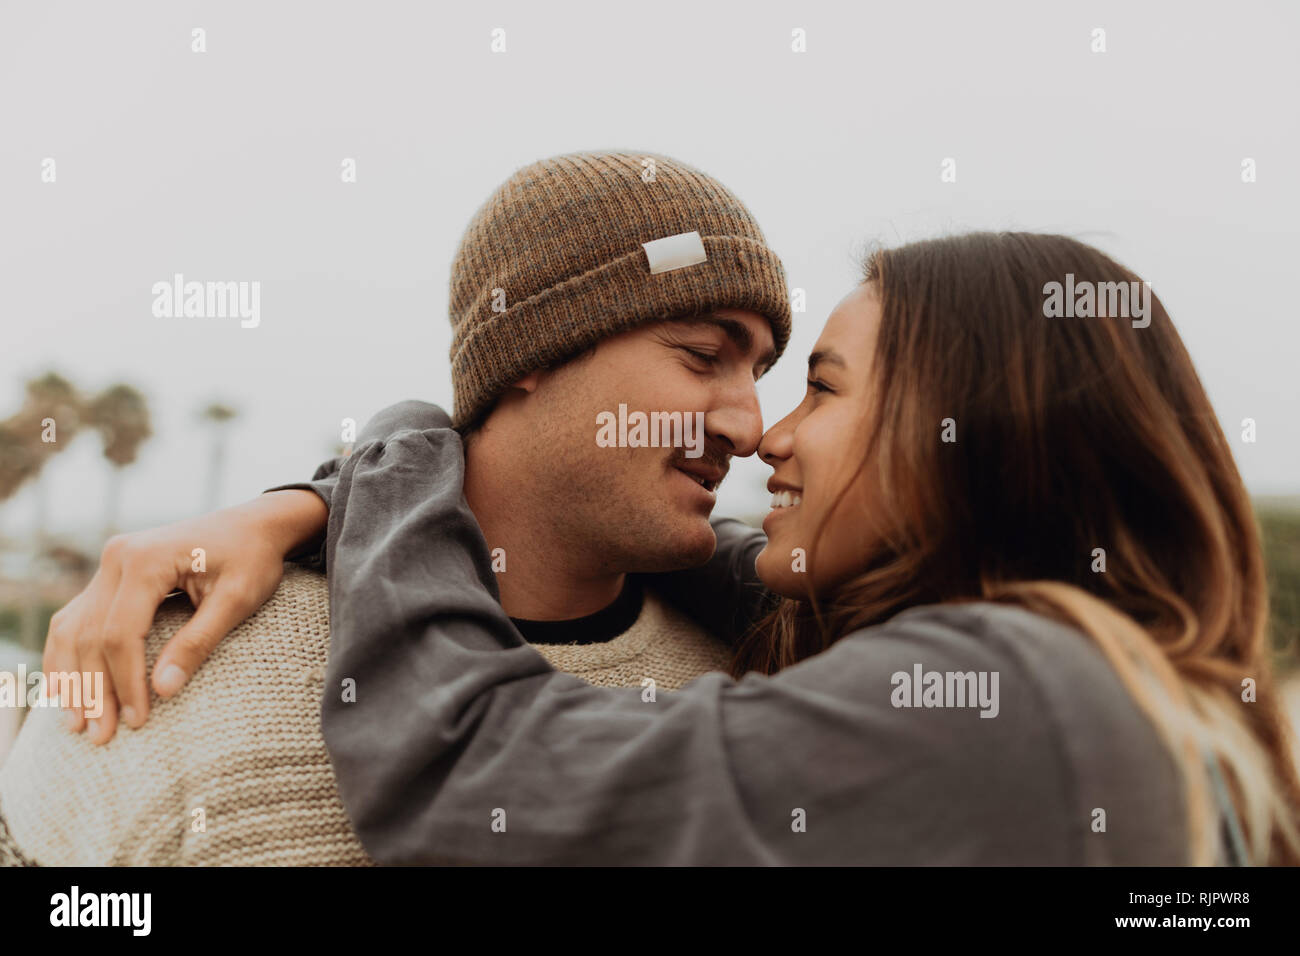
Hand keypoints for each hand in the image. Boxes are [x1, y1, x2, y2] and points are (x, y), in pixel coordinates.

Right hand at [41, 490, 326, 744]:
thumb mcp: (238, 600)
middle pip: (91, 634)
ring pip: (73, 628)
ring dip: (72, 678)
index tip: (137, 720)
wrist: (255, 526)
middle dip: (95, 689)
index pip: (121, 632)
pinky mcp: (112, 574)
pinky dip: (69, 655)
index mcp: (147, 558)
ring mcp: (110, 563)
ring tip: (77, 724)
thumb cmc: (253, 559)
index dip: (125, 681)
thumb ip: (199, 642)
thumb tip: (163, 690)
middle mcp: (118, 556)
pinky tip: (68, 690)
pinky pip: (77, 618)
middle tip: (100, 737)